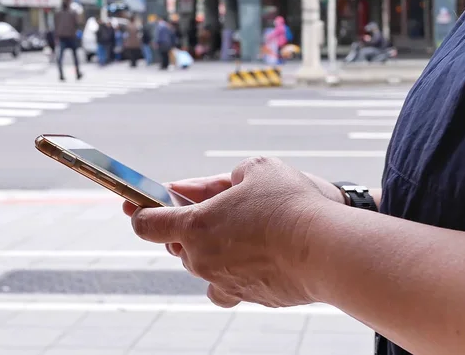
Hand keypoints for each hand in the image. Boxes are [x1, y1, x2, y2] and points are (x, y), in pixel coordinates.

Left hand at [130, 157, 330, 308]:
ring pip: (201, 265)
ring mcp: (222, 281)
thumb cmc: (289, 203)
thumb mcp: (257, 169)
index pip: (147, 224)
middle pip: (177, 244)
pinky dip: (229, 275)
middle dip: (187, 227)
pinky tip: (246, 262)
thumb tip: (212, 188)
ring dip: (209, 250)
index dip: (140, 213)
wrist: (326, 248)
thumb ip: (225, 178)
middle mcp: (201, 258)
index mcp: (195, 225)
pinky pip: (225, 288)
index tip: (138, 208)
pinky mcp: (246, 296)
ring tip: (235, 233)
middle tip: (209, 212)